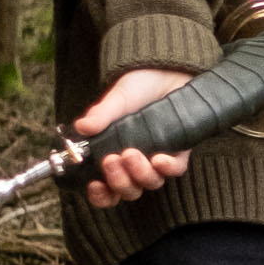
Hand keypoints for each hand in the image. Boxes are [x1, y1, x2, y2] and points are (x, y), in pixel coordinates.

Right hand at [72, 65, 195, 207]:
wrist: (169, 69)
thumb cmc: (139, 86)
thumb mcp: (118, 99)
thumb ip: (101, 115)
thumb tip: (82, 127)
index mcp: (115, 154)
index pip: (107, 188)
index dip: (101, 195)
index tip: (95, 185)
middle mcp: (136, 162)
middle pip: (128, 190)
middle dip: (118, 181)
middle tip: (112, 160)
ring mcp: (159, 157)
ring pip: (150, 183)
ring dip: (139, 174)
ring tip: (130, 153)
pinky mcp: (180, 150)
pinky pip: (176, 170)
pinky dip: (167, 168)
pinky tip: (159, 159)